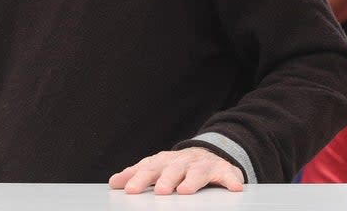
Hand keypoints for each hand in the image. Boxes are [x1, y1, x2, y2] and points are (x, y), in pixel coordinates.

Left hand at [109, 147, 244, 194]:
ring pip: (197, 171)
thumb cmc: (178, 167)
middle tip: (159, 191)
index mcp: (164, 161)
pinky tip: (234, 187)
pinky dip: (230, 180)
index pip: (149, 168)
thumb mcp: (157, 168)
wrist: (209, 155)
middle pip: (172, 169)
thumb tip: (113, 182)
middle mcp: (182, 161)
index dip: (138, 177)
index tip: (129, 190)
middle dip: (165, 179)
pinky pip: (228, 175)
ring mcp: (203, 165)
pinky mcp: (223, 170)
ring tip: (185, 190)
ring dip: (191, 180)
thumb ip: (136, 175)